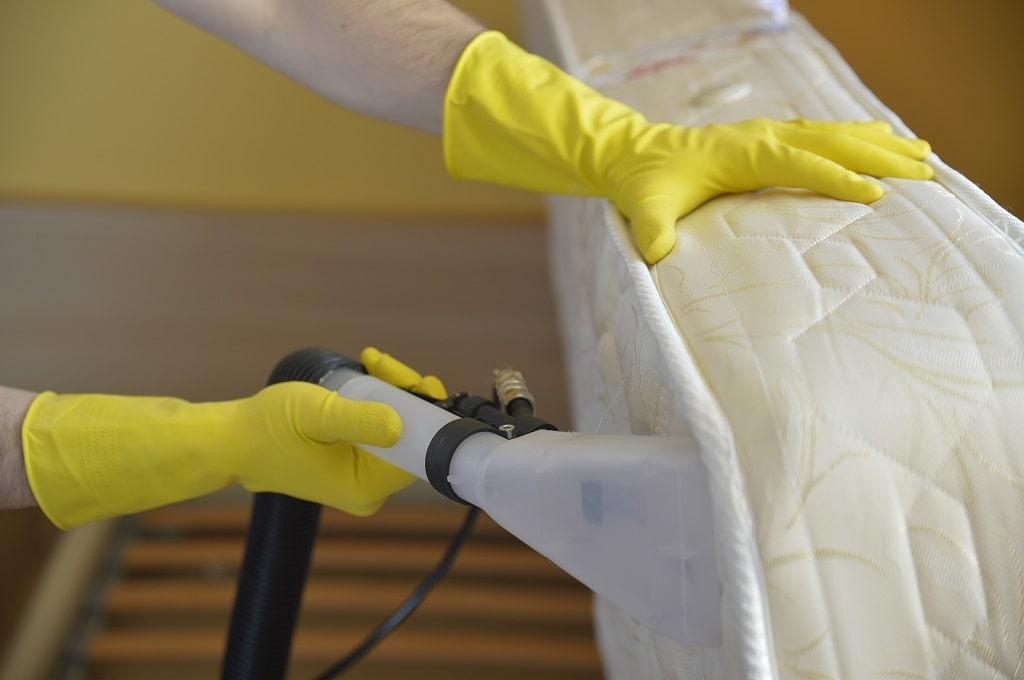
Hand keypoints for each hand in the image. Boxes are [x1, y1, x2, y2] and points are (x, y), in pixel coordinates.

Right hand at [22, 349, 444, 527]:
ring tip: (370, 362)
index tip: (422, 381)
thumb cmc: (266, 430)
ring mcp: (361, 475)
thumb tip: (401, 423)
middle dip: (406, 395)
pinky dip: (377, 399)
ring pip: (397, 428)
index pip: (418, 450)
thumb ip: (357, 420)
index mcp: (366, 487)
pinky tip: (366, 374)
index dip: (426, 414)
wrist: (230, 440)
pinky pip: (379, 427)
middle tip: (383, 363)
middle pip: (412, 437)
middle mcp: (369, 488)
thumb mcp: (315, 416)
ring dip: (391, 392)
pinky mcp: (352, 460)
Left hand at [444, 32, 932, 263]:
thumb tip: (657, 254)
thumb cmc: (643, 183)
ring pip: (834, 132)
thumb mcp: (644, 208)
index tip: (874, 194)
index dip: (835, 178)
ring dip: (878, 142)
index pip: (798, 163)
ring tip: (924, 153)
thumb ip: (652, 230)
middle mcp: (762, 136)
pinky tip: (883, 138)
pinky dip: (857, 135)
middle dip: (878, 155)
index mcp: (741, 154)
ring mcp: (767, 133)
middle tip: (924, 174)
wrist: (631, 153)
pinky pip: (823, 133)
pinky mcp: (768, 137)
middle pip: (830, 141)